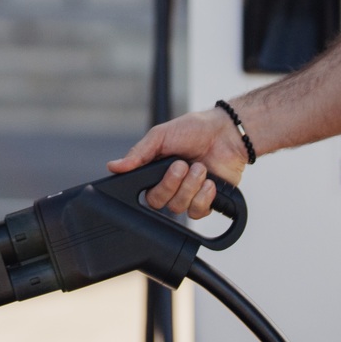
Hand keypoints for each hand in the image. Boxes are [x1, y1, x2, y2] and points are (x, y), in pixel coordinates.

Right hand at [106, 107, 247, 218]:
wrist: (226, 133)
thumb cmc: (194, 129)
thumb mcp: (160, 135)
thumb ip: (138, 153)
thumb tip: (114, 166)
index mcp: (154, 171)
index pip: (143, 192)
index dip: (153, 185)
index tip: (163, 169)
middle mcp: (169, 185)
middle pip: (159, 203)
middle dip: (173, 184)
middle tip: (183, 165)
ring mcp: (187, 194)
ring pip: (178, 208)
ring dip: (191, 187)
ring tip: (200, 168)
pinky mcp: (205, 201)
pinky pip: (197, 212)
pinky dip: (204, 197)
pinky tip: (210, 182)